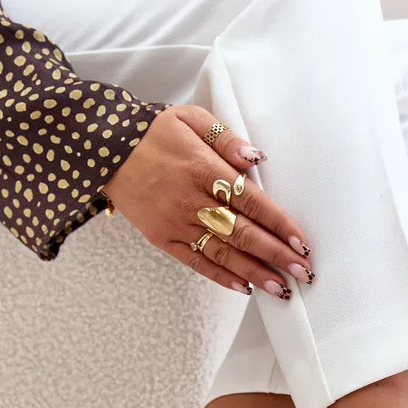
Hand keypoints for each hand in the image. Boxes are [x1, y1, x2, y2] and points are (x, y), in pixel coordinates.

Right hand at [103, 106, 312, 298]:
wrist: (104, 149)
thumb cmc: (154, 132)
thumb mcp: (191, 118)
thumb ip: (226, 139)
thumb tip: (257, 159)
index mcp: (203, 169)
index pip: (250, 201)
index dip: (278, 223)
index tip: (301, 242)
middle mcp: (191, 200)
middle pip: (242, 232)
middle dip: (276, 255)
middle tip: (303, 272)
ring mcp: (176, 223)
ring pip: (223, 253)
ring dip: (255, 273)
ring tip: (282, 289)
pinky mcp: (162, 238)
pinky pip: (196, 262)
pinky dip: (221, 276)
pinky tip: (244, 288)